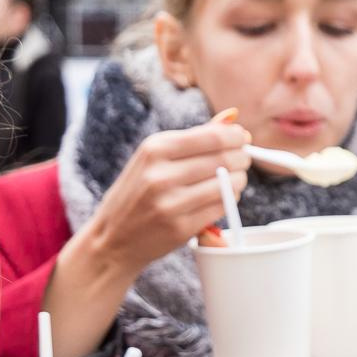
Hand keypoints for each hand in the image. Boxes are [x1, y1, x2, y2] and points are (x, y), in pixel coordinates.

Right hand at [84, 117, 250, 277]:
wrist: (112, 238)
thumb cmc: (137, 192)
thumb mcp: (154, 157)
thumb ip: (193, 137)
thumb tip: (232, 118)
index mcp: (154, 149)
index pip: (212, 136)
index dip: (235, 137)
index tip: (242, 139)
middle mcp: (160, 175)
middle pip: (223, 159)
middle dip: (242, 157)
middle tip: (243, 159)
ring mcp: (170, 204)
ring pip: (227, 184)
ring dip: (239, 179)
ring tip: (235, 178)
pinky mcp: (180, 228)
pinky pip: (221, 207)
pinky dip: (229, 199)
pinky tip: (223, 196)